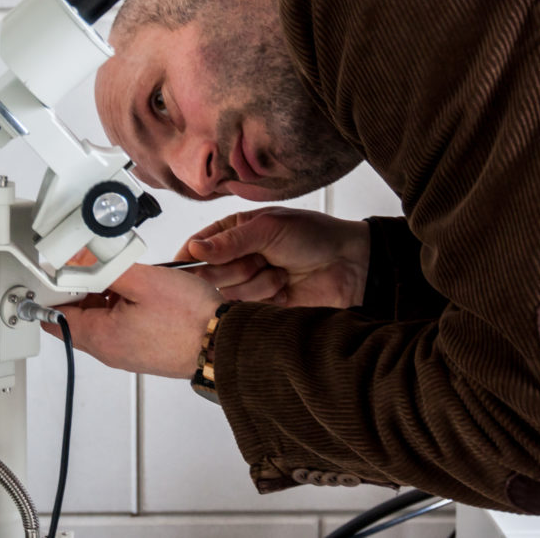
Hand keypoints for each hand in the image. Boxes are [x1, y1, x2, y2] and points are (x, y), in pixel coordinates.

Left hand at [44, 264, 221, 378]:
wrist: (223, 343)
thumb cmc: (190, 318)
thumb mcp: (142, 280)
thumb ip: (106, 269)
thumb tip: (82, 262)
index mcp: (101, 337)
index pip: (56, 317)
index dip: (53, 292)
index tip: (57, 272)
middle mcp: (110, 351)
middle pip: (77, 319)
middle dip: (80, 291)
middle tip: (93, 267)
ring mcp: (127, 353)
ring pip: (101, 321)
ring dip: (104, 297)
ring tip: (123, 277)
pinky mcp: (144, 350)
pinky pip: (121, 326)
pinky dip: (122, 307)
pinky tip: (140, 292)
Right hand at [177, 207, 369, 308]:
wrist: (351, 265)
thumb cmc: (313, 235)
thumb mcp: (269, 229)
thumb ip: (230, 242)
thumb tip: (195, 249)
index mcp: (232, 233)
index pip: (195, 248)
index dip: (190, 260)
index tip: (188, 267)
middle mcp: (236, 259)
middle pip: (208, 275)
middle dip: (236, 269)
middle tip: (261, 260)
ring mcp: (248, 284)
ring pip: (228, 295)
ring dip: (258, 284)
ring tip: (282, 273)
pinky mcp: (262, 307)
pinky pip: (247, 310)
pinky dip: (268, 300)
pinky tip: (286, 290)